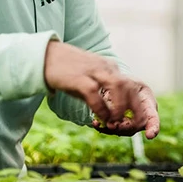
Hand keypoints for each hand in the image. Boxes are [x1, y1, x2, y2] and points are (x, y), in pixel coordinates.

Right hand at [44, 41, 158, 136]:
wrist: (45, 57)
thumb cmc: (66, 71)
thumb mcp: (88, 80)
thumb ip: (99, 94)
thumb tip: (107, 114)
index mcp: (109, 68)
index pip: (131, 85)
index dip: (137, 104)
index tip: (137, 119)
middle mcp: (105, 68)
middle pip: (129, 86)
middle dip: (134, 107)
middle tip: (131, 124)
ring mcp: (93, 71)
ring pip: (118, 88)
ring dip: (120, 108)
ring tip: (115, 122)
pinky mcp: (80, 78)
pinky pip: (96, 94)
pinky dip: (101, 108)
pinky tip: (101, 119)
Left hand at [91, 82, 159, 139]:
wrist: (117, 85)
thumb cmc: (130, 83)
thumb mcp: (132, 83)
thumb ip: (129, 95)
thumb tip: (120, 110)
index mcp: (148, 106)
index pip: (153, 119)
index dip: (154, 128)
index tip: (150, 134)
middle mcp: (141, 118)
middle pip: (135, 128)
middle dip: (123, 128)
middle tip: (112, 125)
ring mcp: (129, 123)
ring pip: (122, 131)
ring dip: (111, 128)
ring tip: (102, 122)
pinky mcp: (117, 125)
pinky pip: (111, 129)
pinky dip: (102, 127)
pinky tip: (95, 123)